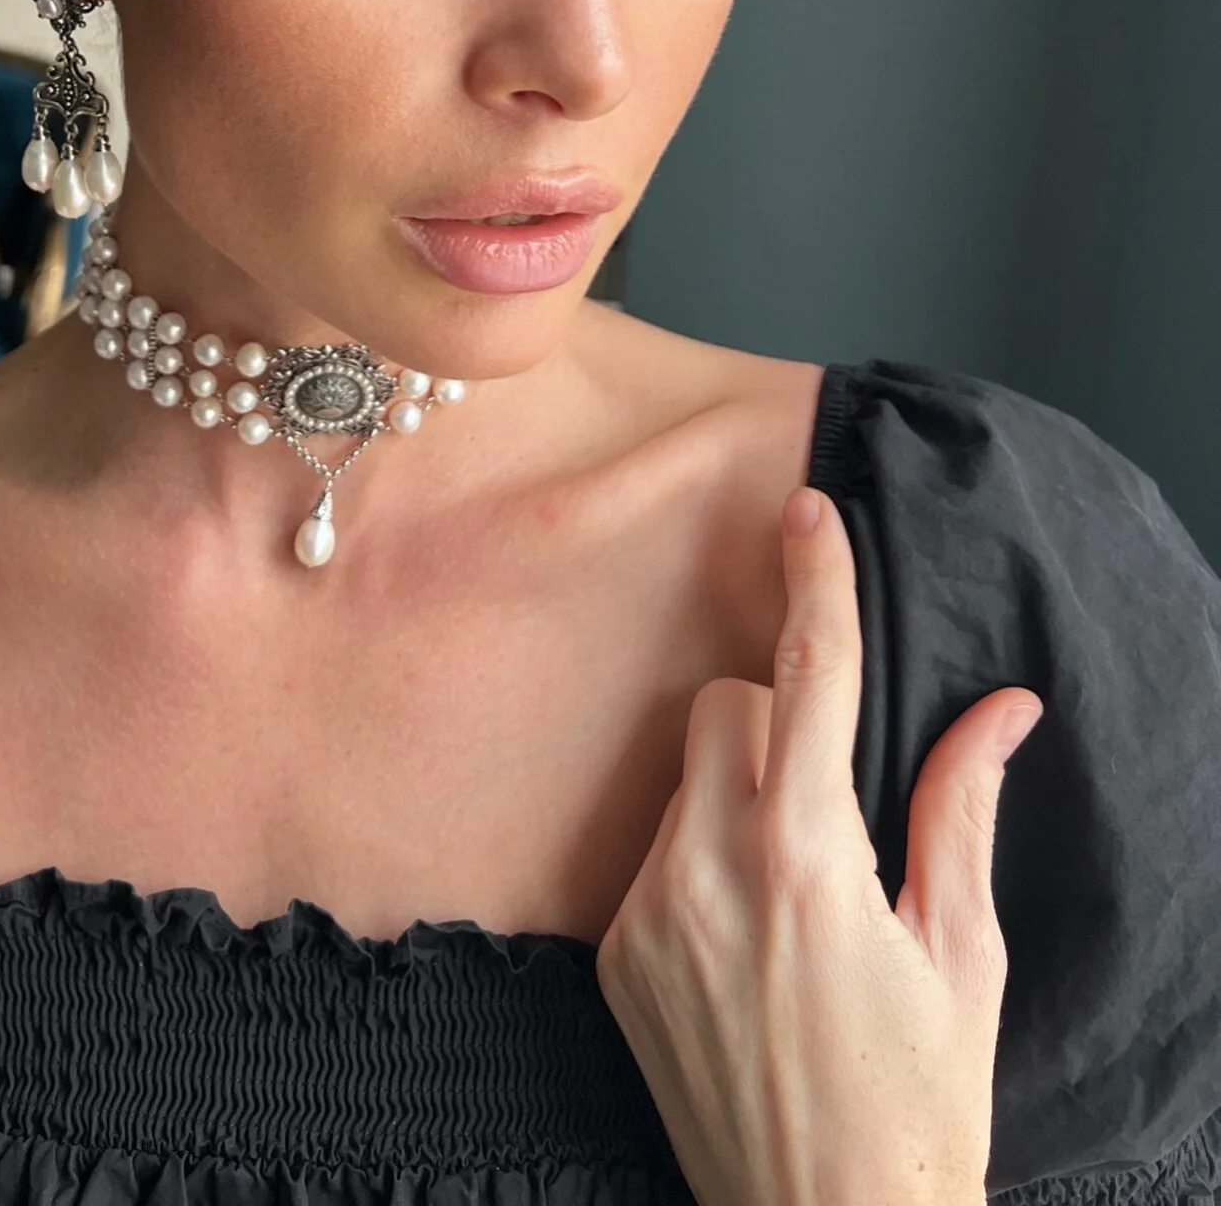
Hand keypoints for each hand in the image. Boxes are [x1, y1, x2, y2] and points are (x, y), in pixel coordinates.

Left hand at [596, 484, 1041, 1205]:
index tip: (806, 511)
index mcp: (809, 860)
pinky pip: (652, 852)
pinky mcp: (613, 956)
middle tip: (829, 801)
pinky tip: (745, 942)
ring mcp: (650, 915)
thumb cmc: (918, 1102)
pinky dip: (698, 861)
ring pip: (682, 778)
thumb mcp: (961, 953)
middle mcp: (710, 872)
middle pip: (723, 708)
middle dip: (776, 720)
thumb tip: (1001, 708)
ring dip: (735, 794)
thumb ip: (961, 810)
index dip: (814, 583)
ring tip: (792, 896)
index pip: (810, 679)